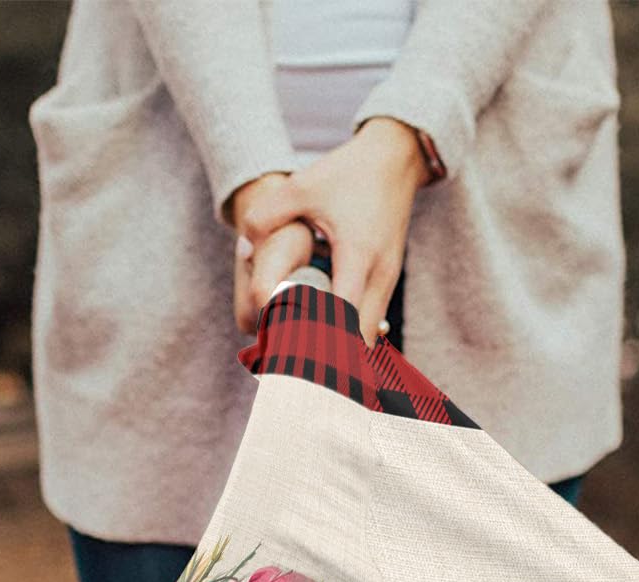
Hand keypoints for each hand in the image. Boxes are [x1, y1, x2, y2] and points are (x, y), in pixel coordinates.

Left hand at [236, 119, 427, 345]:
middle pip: (360, 342)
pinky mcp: (388, 280)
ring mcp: (388, 281)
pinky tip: (324, 338)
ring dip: (341, 349)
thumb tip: (243, 250)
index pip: (342, 319)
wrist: (395, 158)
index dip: (318, 342)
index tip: (292, 356)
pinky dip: (350, 335)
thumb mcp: (302, 187)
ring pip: (368, 336)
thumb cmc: (348, 173)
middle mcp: (379, 275)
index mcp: (358, 256)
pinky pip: (370, 322)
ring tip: (305, 356)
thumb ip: (266, 216)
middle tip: (294, 366)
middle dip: (331, 358)